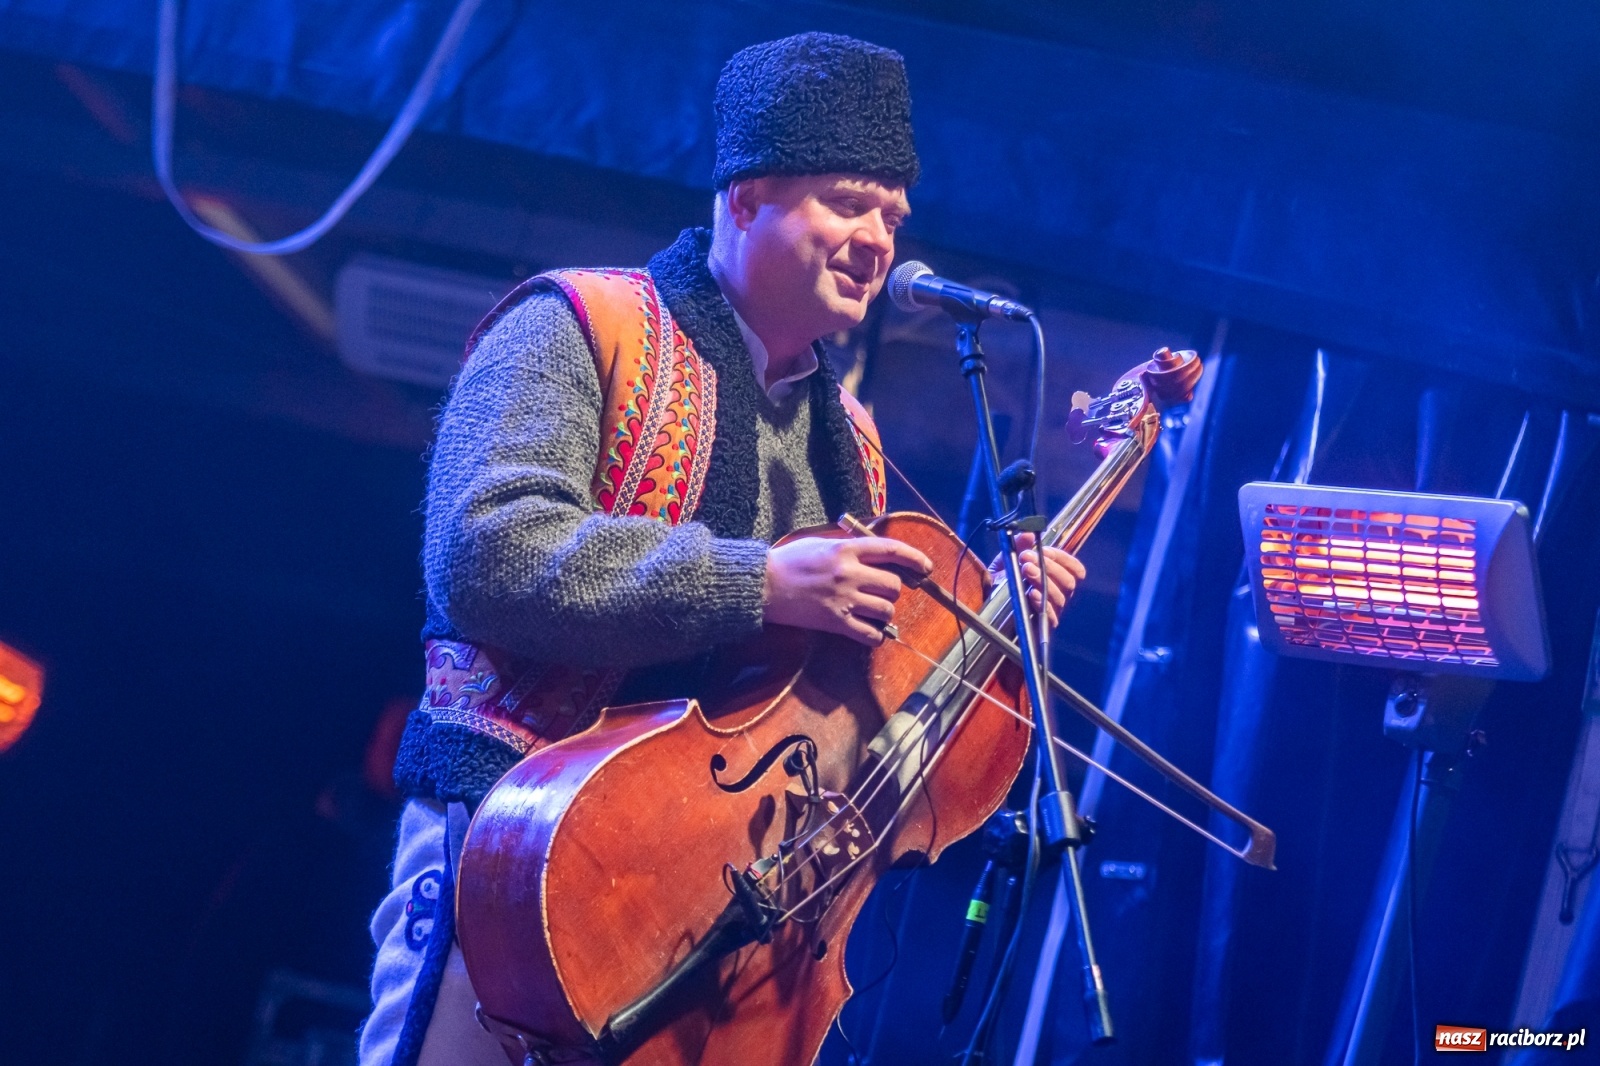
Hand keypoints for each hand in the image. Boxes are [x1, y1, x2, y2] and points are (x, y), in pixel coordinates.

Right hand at [763, 536, 934, 646]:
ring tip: (870, 611)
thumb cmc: (790, 561)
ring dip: (883, 612)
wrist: (763, 586)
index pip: (892, 550)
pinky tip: (868, 631)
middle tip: (880, 593)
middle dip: (892, 591)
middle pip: (893, 585)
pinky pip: (871, 635)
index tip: (926, 567)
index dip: (915, 558)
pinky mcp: (836, 623)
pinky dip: (875, 635)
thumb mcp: (821, 543)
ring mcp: (844, 600)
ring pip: (886, 610)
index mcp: (846, 549)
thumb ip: (849, 547)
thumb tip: (876, 553)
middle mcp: (849, 573)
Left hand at [990, 532, 1085, 626]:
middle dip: (1050, 567)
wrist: (985, 600)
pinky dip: (1042, 603)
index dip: (1063, 558)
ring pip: (1060, 597)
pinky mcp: (1042, 625)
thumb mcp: (1009, 558)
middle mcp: (1058, 593)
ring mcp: (1052, 610)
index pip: (1074, 569)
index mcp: (1055, 577)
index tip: (1043, 550)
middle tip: (1027, 559)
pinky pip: (1050, 616)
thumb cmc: (1002, 579)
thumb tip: (1028, 533)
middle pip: (1069, 582)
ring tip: (1026, 570)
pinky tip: (1032, 594)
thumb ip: (1020, 545)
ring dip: (1043, 580)